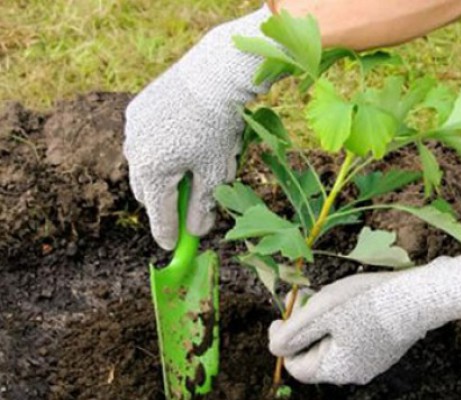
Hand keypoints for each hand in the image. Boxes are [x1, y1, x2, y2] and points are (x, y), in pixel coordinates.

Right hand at [124, 6, 271, 249]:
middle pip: (147, 192)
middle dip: (166, 202)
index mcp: (152, 172)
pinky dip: (160, 148)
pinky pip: (145, 139)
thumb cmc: (218, 127)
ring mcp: (132, 129)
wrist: (213, 74)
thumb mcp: (215, 171)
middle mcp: (134, 152)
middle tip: (186, 205)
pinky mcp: (136, 109)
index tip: (173, 247)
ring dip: (162, 173)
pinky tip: (182, 137)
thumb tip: (196, 232)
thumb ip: (203, 205)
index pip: (159, 215)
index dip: (168, 234)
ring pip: (145, 165)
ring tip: (189, 165)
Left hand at [269, 251, 460, 384]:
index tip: (282, 315)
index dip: (283, 340)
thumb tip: (274, 346)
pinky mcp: (384, 346)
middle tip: (305, 298)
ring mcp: (372, 361)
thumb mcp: (319, 313)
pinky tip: (348, 299)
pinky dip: (343, 321)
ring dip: (323, 320)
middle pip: (315, 353)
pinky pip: (353, 337)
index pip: (296, 365)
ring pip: (334, 343)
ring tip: (325, 296)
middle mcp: (355, 372)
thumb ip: (291, 333)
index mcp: (337, 370)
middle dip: (305, 326)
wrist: (418, 296)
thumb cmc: (365, 303)